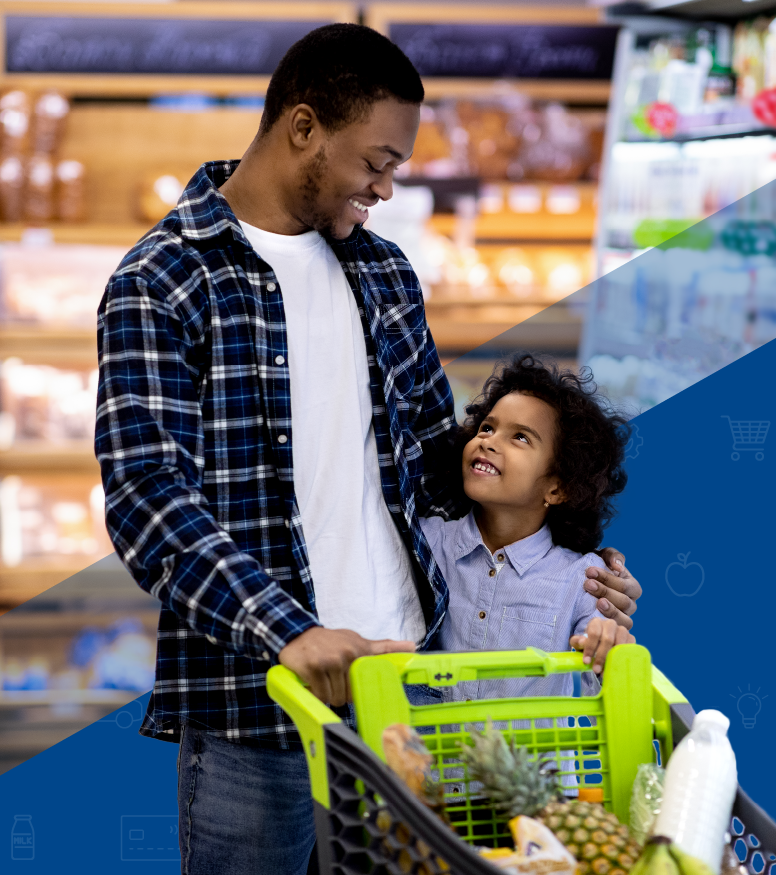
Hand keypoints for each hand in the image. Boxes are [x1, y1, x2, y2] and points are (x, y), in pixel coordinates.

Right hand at [278, 627, 415, 706]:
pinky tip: (312, 683)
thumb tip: (413, 645)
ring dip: (327, 694)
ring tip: (322, 680)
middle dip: (341, 693)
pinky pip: (320, 695)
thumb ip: (383, 647)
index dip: (373, 680)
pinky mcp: (313, 668)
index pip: (372, 672)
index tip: (392, 671)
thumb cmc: (330, 641)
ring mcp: (330, 661)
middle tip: (334, 681)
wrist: (298, 634)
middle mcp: (347, 654)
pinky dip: (315, 694)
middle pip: (350, 694)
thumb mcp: (357, 640)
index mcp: (360, 649)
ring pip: (335, 697)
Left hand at [569, 617, 635, 674]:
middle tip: (596, 669)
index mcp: (597, 622)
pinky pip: (629, 648)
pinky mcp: (631, 638)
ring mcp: (622, 630)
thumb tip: (582, 642)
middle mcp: (610, 624)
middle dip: (601, 656)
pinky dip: (622, 659)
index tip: (586, 661)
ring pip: (619, 644)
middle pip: (607, 639)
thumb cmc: (590, 643)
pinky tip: (616, 667)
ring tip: (605, 671)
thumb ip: (577, 641)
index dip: (590, 648)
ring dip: (612, 659)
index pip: (594, 633)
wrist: (603, 645)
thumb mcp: (580, 643)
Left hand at [586, 547, 642, 629]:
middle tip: (588, 584)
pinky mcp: (613, 628)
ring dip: (610, 610)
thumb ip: (612, 556)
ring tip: (597, 603)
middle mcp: (631, 604)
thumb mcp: (603, 557)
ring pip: (624, 619)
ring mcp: (623, 618)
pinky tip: (595, 619)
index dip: (607, 578)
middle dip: (605, 592)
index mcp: (632, 587)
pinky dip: (607, 625)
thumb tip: (617, 566)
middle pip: (624, 602)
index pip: (624, 585)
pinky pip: (616, 630)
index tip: (589, 571)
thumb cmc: (596, 570)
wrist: (583, 584)